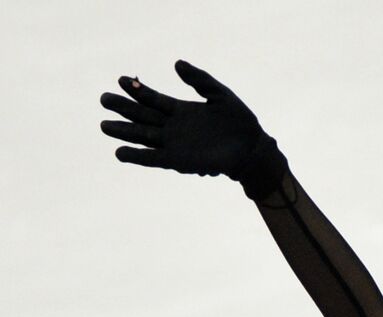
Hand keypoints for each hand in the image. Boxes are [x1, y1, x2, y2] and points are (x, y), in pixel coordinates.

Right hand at [99, 60, 286, 199]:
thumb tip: (176, 63)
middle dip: (123, 108)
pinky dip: (137, 156)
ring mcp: (175, 145)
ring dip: (124, 131)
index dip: (137, 90)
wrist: (252, 148)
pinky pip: (153, 159)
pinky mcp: (179, 161)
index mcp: (182, 112)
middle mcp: (174, 128)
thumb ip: (199, 79)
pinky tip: (120, 153)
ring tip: (104, 125)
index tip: (120, 79)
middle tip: (103, 99)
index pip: (153, 99)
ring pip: (143, 136)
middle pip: (142, 117)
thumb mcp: (219, 94)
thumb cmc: (240, 123)